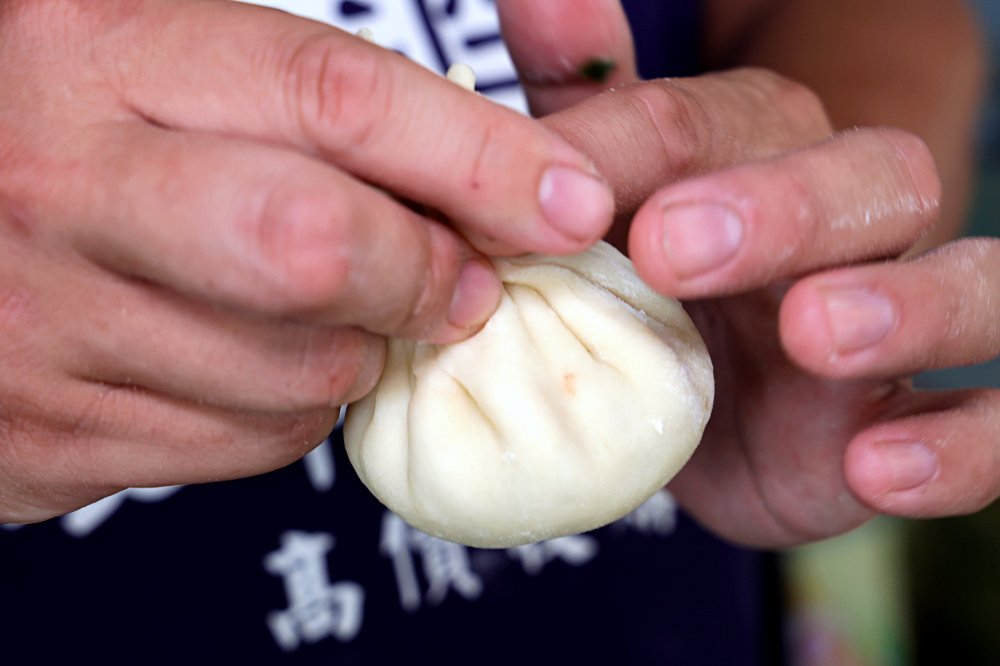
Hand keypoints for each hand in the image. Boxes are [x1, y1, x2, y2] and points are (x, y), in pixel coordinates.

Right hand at [0, 0, 614, 522]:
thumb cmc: (68, 134)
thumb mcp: (164, 58)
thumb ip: (312, 94)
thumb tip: (511, 157)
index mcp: (99, 50)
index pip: (335, 98)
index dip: (477, 157)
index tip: (568, 203)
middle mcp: (57, 182)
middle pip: (316, 247)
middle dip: (423, 273)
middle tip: (462, 283)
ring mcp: (41, 320)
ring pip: (294, 372)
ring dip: (359, 352)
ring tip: (332, 311)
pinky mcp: (42, 433)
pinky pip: (239, 445)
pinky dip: (292, 414)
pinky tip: (263, 363)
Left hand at [499, 0, 999, 546]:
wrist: (699, 421)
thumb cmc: (653, 294)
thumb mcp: (611, 205)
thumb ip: (587, 111)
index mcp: (768, 154)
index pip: (711, 126)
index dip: (632, 153)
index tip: (559, 197)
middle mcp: (855, 223)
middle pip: (870, 178)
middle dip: (781, 207)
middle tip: (673, 249)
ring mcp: (907, 321)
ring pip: (973, 284)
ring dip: (908, 306)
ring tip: (816, 337)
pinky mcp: (923, 421)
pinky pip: (993, 425)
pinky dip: (959, 445)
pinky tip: (879, 469)